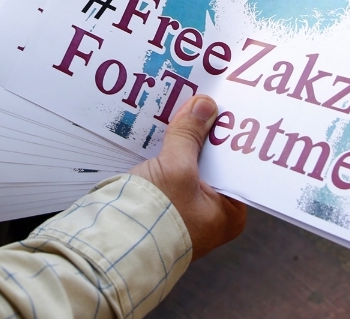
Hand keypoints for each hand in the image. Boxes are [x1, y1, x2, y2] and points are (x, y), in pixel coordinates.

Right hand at [130, 95, 246, 259]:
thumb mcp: (176, 168)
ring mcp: (186, 213)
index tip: (220, 108)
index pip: (235, 164)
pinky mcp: (163, 209)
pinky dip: (165, 157)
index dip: (226, 134)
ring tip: (179, 111)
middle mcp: (212, 215)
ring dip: (181, 144)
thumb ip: (190, 135)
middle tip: (198, 103)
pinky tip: (158, 134)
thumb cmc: (156, 216)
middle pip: (211, 164)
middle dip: (201, 136)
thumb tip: (205, 105)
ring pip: (188, 167)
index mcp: (229, 213)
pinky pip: (170, 175)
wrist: (114, 245)